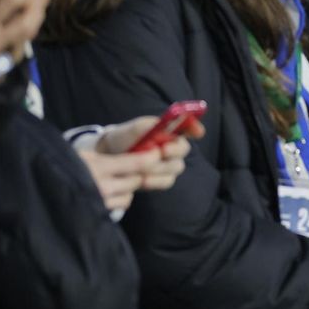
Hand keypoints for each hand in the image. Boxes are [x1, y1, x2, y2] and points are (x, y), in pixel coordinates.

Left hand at [75, 116, 199, 210]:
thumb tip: (163, 127)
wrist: (110, 158)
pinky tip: (142, 180)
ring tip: (143, 169)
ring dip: (160, 168)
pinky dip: (154, 181)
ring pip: (175, 168)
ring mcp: (169, 164)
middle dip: (174, 151)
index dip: (195, 128)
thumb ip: (147, 126)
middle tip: (161, 150)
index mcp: (168, 131)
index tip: (197, 132)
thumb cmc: (124, 139)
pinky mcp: (162, 179)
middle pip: (183, 150)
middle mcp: (173, 147)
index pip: (188, 127)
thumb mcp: (132, 130)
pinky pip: (166, 181)